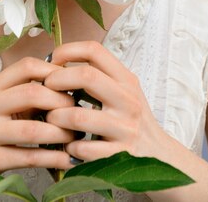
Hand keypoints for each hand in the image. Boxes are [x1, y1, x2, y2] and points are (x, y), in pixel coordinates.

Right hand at [0, 57, 74, 175]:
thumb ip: (28, 92)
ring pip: (31, 129)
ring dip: (59, 133)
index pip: (26, 66)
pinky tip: (66, 159)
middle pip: (31, 93)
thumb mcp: (2, 102)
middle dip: (60, 102)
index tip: (72, 81)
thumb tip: (70, 84)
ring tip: (75, 136)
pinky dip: (51, 158)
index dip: (53, 71)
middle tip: (77, 111)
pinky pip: (26, 157)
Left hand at [44, 41, 167, 162]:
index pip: (95, 50)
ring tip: (51, 118)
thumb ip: (99, 76)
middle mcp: (128, 100)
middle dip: (58, 79)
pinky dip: (69, 146)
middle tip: (46, 87)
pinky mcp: (119, 156)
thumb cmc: (132, 119)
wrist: (161, 157)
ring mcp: (125, 129)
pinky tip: (69, 144)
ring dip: (56, 116)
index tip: (53, 60)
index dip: (68, 50)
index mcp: (126, 80)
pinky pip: (83, 149)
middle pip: (87, 76)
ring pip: (78, 116)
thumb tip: (58, 62)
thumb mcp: (124, 91)